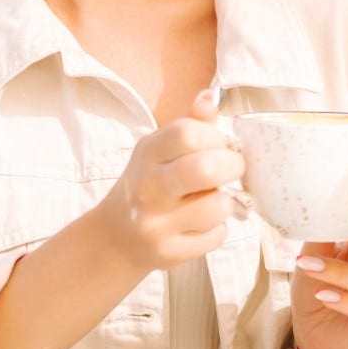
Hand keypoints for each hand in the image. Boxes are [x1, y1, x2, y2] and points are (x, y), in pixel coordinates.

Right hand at [92, 88, 244, 271]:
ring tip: (210, 201)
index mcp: (148, 153)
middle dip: (232, 167)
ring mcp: (155, 223)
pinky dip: (217, 231)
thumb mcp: (159, 150)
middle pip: (205, 169)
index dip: (215, 137)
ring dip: (225, 203)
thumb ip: (189, 125)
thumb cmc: (149, 184)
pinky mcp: (167, 253)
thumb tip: (210, 96)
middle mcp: (147, 187)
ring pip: (218, 207)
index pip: (188, 133)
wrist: (115, 238)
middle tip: (232, 170)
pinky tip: (200, 226)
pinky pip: (216, 237)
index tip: (220, 145)